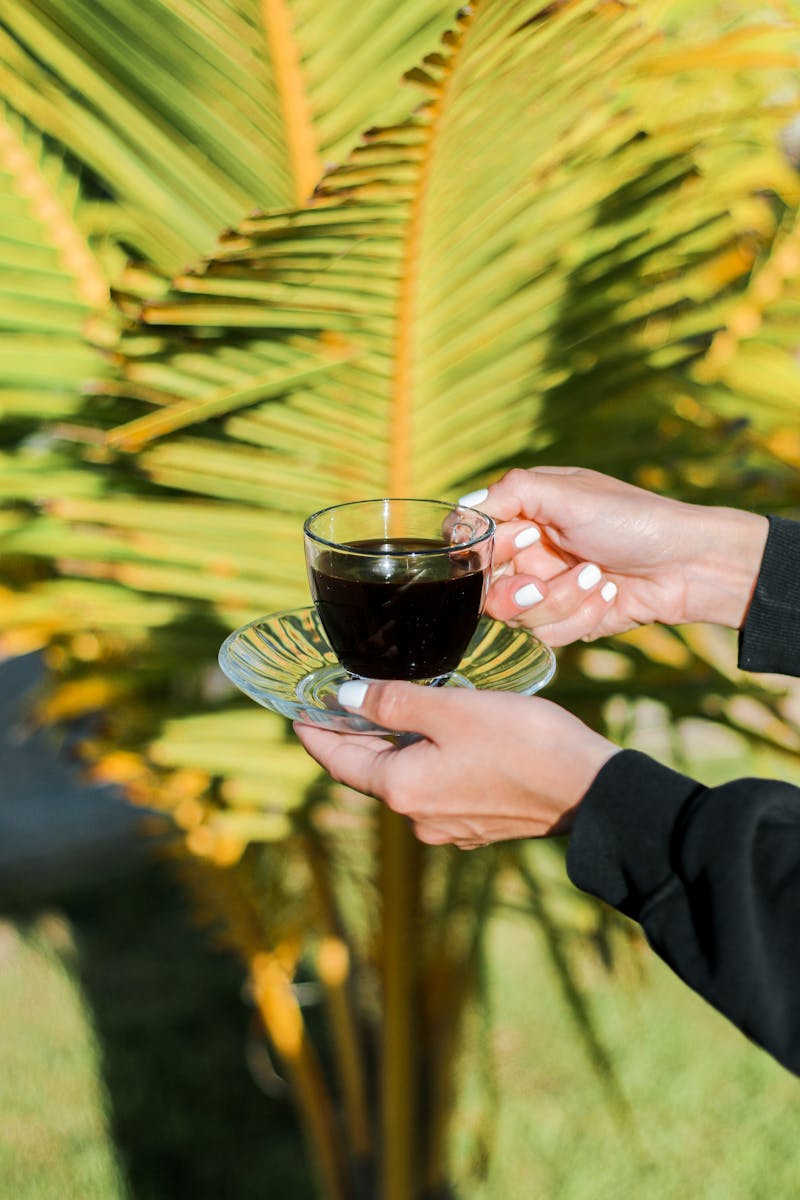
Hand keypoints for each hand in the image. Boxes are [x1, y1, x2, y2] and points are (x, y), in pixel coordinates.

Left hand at [294, 680, 618, 848]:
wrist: (592, 790)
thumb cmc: (523, 744)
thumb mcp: (452, 711)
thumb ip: (393, 704)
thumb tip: (346, 698)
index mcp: (403, 791)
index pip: (339, 762)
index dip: (315, 734)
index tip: (298, 714)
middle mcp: (419, 818)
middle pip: (371, 772)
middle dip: (354, 736)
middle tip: (340, 701)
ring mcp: (450, 826)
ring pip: (406, 779)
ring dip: (393, 747)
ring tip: (389, 709)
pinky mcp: (479, 823)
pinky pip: (437, 787)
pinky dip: (426, 759)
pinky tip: (438, 735)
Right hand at [460, 467, 767, 644]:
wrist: (689, 564)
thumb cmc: (632, 519)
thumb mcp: (569, 493)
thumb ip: (511, 493)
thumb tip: (460, 509)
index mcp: (521, 514)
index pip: (468, 541)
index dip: (483, 552)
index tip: (520, 541)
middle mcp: (526, 553)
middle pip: (483, 589)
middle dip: (519, 589)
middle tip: (543, 580)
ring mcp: (544, 590)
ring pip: (516, 618)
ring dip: (561, 601)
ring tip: (596, 578)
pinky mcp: (566, 622)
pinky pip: (547, 636)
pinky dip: (581, 618)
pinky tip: (609, 595)